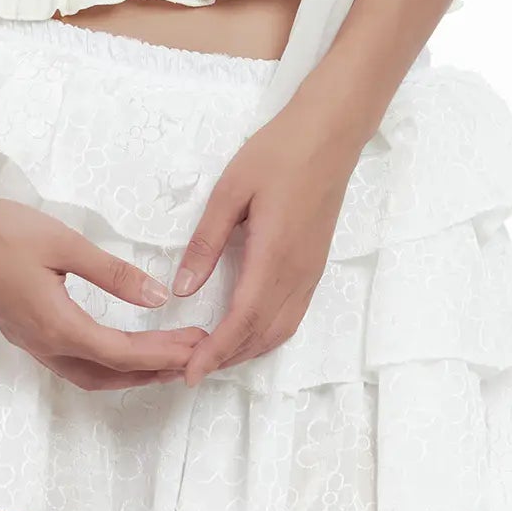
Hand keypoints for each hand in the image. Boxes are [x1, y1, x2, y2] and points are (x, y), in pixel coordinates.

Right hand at [0, 182, 207, 391]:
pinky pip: (71, 361)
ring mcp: (29, 341)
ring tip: (163, 359)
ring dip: (127, 372)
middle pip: (108, 375)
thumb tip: (157, 297)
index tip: (198, 347)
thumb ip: (112, 273)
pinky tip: (116, 346)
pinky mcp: (22, 330)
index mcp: (56, 326)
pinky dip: (103, 362)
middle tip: (192, 357)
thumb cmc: (2, 230)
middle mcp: (43, 344)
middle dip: (152, 371)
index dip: (163, 354)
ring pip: (87, 374)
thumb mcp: (64, 243)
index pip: (122, 354)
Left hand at [169, 101, 363, 388]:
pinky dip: (265, 335)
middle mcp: (297, 274)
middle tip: (189, 370)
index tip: (188, 375)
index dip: (215, 352)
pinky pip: (291, 316)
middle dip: (226, 360)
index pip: (242, 320)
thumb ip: (206, 242)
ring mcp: (310, 273)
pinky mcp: (315, 267)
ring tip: (212, 357)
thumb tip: (182, 289)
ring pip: (280, 331)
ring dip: (246, 351)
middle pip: (262, 336)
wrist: (329, 135)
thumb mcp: (230, 191)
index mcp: (274, 256)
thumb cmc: (277, 154)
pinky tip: (245, 331)